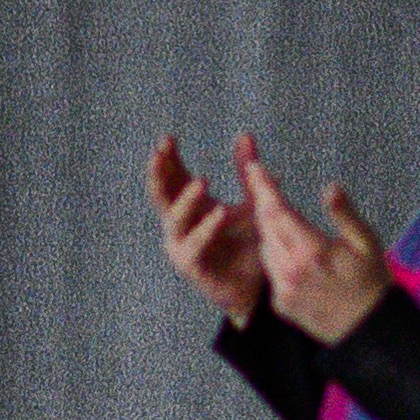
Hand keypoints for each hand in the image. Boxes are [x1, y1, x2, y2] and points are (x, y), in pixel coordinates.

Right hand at [147, 133, 266, 324]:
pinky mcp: (192, 266)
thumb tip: (244, 134)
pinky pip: (195, 245)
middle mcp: (180, 224)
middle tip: (160, 151)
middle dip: (158, 173)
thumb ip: (246, 170)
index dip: (167, 158)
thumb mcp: (251, 200)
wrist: (260, 285)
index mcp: (190, 206)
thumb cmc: (252, 243)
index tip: (167, 138)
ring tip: (203, 180)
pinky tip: (220, 213)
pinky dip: (206, 229)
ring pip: (174, 219)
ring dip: (186, 199)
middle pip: (160, 194)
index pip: (171, 177)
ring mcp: (182, 245)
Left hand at [239, 150, 394, 344]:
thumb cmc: (372, 282)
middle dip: (263, 204)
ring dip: (269, 231)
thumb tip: (329, 187)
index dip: (263, 188)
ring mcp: (283, 289)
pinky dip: (275, 257)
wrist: (369, 330)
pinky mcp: (280, 304)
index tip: (254, 169)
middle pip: (266, 227)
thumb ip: (343, 214)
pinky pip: (270, 272)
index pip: (278, 211)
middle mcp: (291, 270)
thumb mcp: (366, 242)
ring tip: (281, 219)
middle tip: (262, 185)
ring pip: (265, 249)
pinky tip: (290, 253)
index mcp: (312, 250)